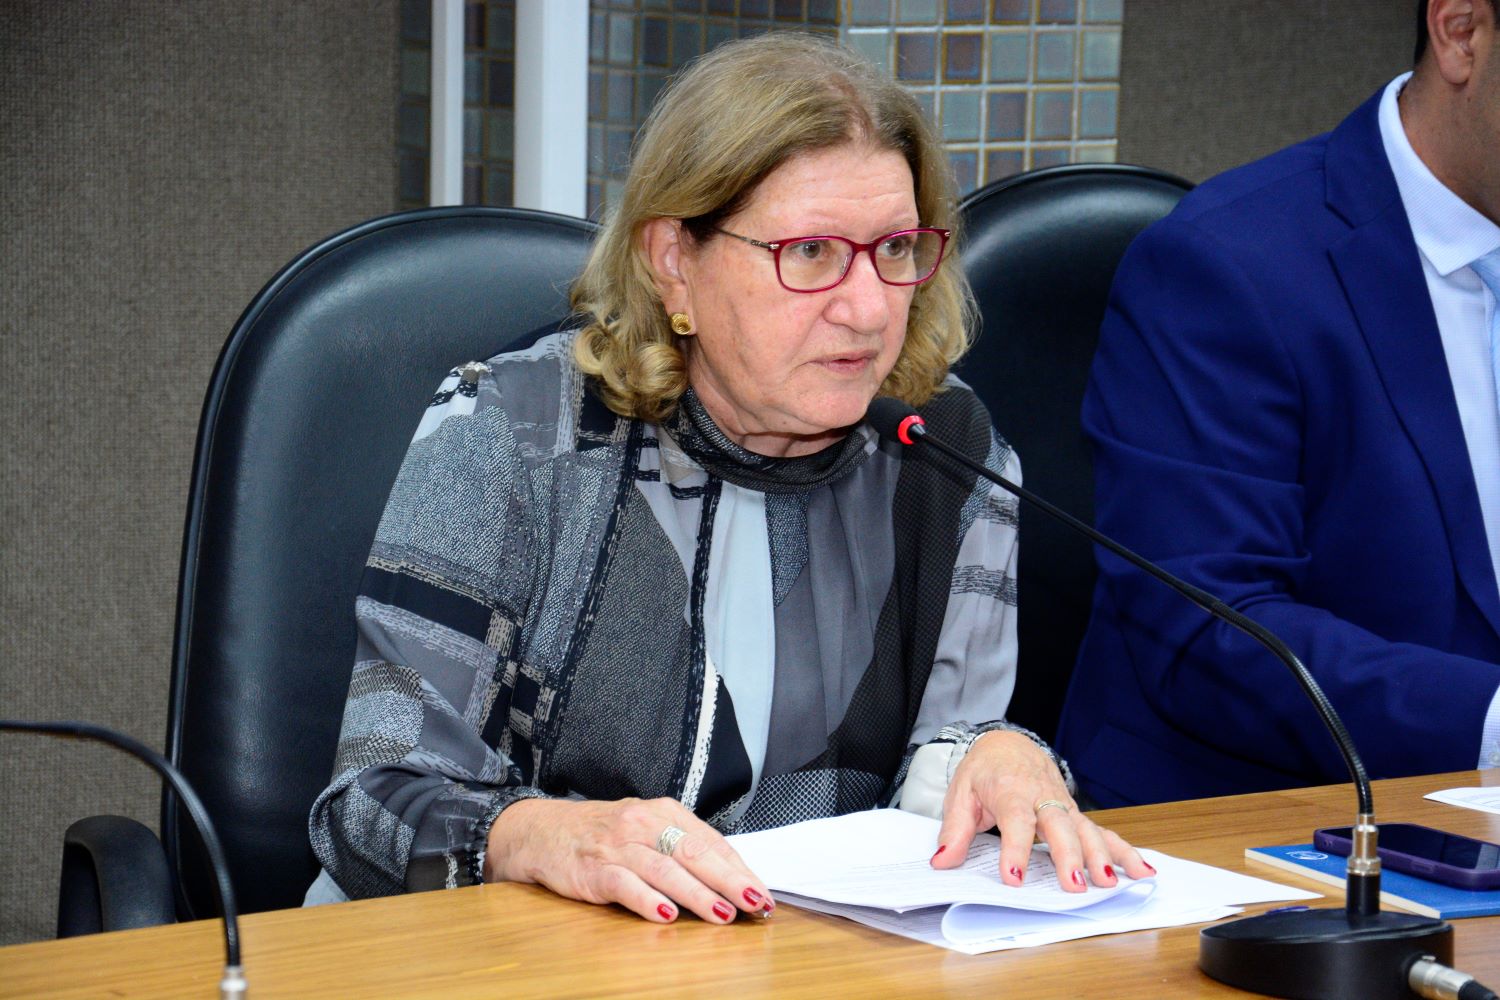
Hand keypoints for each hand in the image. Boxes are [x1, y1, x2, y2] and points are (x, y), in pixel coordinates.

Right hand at [484, 796, 774, 923]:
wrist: (541, 831)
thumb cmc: (604, 835)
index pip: (710, 842)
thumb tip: (731, 880)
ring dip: (697, 895)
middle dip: (729, 880)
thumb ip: (682, 848)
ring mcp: (617, 846)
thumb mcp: (646, 829)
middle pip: (694, 853)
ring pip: (665, 870)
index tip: (763, 893)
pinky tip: (667, 916)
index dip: (739, 869)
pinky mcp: (593, 870)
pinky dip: (647, 901)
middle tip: (756, 902)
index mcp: (664, 811)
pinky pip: (624, 885)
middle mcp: (643, 823)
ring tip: (723, 914)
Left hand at [931, 730, 1154, 891]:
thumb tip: (942, 861)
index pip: (1015, 821)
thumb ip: (954, 830)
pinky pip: (1104, 832)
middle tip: (1074, 885)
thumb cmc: (984, 771)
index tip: (1014, 878)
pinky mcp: (1076, 815)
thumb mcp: (961, 793)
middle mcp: (1043, 798)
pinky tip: (1144, 871)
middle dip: (1068, 855)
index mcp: (1011, 791)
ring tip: (1110, 883)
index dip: (1015, 850)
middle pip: (1059, 825)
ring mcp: (1064, 806)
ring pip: (1087, 830)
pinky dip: (1125, 851)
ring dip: (1101, 856)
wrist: (1008, 744)